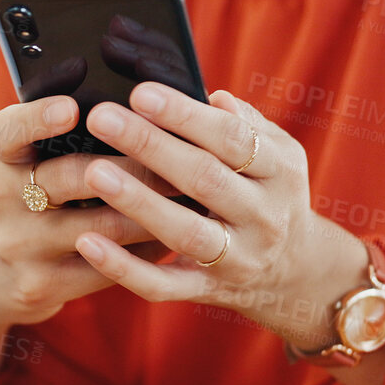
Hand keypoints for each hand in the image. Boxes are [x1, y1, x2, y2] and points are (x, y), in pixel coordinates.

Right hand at [0, 94, 171, 384]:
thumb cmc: (26, 202)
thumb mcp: (27, 166)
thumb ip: (66, 138)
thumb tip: (143, 107)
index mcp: (3, 160)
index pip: (9, 131)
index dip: (38, 118)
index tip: (72, 108)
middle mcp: (2, 201)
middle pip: (70, 176)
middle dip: (133, 163)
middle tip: (181, 153)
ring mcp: (20, 247)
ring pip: (100, 226)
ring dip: (152, 209)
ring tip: (192, 193)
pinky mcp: (40, 286)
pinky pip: (106, 268)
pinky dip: (145, 248)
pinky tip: (174, 233)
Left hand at [70, 83, 370, 355]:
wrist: (297, 272)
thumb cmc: (268, 193)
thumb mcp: (276, 155)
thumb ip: (245, 123)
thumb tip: (211, 96)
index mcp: (281, 172)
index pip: (231, 138)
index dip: (185, 115)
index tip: (140, 93)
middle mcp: (264, 217)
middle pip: (205, 179)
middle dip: (150, 145)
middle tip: (101, 118)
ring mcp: (238, 259)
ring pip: (185, 232)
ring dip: (138, 202)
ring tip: (94, 172)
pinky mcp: (208, 291)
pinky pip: (163, 284)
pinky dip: (124, 267)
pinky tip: (87, 242)